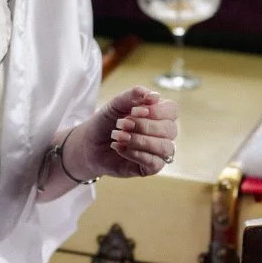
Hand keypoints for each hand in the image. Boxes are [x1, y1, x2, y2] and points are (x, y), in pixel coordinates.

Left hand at [61, 86, 177, 181]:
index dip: (157, 111)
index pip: (172, 110)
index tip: (134, 111)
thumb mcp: (116, 104)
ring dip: (140, 141)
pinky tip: (120, 148)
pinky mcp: (151, 167)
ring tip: (118, 136)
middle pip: (169, 129)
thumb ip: (133, 96)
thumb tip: (154, 95)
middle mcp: (163, 132)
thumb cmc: (106, 122)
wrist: (89, 144)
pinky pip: (155, 163)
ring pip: (165, 147)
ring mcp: (158, 151)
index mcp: (158, 114)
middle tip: (121, 124)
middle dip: (143, 126)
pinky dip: (136, 154)